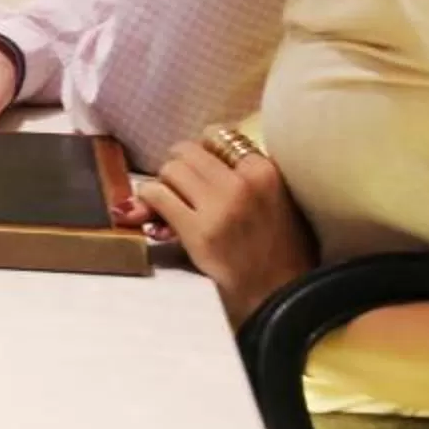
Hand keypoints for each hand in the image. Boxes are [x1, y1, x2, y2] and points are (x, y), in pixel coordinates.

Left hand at [130, 139, 317, 325]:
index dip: (203, 152)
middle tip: (182, 188)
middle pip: (187, 151)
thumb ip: (243, 174)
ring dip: (164, 184)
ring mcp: (219, 206)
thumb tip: (195, 153)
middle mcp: (242, 182)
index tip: (201, 170)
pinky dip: (149, 201)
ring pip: (169, 170)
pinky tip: (157, 216)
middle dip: (179, 168)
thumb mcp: (276, 199)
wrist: (279, 294)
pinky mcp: (198, 230)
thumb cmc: (279, 249)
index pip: (216, 135)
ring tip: (173, 203)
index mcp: (265, 170)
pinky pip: (156, 195)